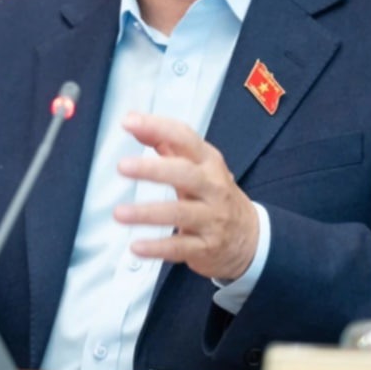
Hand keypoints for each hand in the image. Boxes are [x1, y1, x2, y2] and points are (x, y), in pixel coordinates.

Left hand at [114, 112, 258, 280]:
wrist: (250, 237)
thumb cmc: (215, 194)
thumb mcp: (198, 166)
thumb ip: (167, 144)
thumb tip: (135, 122)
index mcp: (208, 162)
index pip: (185, 138)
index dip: (158, 127)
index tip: (130, 122)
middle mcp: (212, 187)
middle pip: (185, 174)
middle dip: (153, 169)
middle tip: (123, 166)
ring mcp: (211, 218)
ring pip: (179, 213)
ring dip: (147, 213)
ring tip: (120, 213)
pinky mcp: (206, 247)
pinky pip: (179, 247)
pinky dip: (157, 247)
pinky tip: (136, 246)